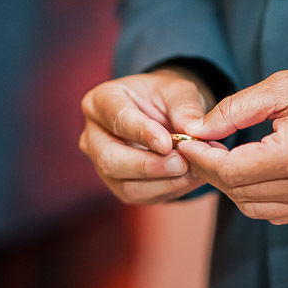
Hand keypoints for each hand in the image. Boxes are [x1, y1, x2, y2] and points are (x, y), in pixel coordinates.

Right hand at [80, 67, 215, 203]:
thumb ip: (185, 107)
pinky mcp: (119, 185)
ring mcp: (102, 164)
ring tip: (193, 171)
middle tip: (182, 163)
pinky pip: (140, 196)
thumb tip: (193, 130)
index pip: (117, 119)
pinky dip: (169, 190)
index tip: (167, 143)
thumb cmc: (166, 97)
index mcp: (101, 101)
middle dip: (149, 165)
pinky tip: (190, 179)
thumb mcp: (178, 90)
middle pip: (110, 159)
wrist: (165, 115)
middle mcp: (94, 135)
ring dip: (163, 183)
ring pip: (125, 185)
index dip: (142, 133)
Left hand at [177, 58, 287, 223]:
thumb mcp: (281, 86)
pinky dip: (257, 198)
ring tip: (222, 159)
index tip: (186, 143)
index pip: (231, 171)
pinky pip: (278, 214)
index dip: (202, 159)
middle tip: (199, 149)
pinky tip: (252, 172)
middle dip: (212, 172)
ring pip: (255, 208)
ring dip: (232, 187)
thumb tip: (196, 129)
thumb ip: (234, 110)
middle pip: (239, 193)